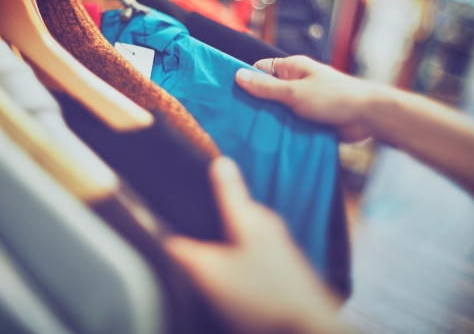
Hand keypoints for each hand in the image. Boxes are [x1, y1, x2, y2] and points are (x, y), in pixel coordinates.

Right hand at [165, 157, 358, 333]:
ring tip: (211, 260)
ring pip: (244, 232)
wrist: (309, 328)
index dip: (215, 171)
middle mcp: (267, 223)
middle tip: (191, 226)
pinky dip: (241, 257)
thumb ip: (183, 252)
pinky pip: (255, 250)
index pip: (227, 184)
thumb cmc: (261, 298)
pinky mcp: (287, 264)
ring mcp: (281, 243)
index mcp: (249, 217)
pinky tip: (234, 279)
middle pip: (233, 210)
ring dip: (227, 241)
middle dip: (213, 215)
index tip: (210, 156)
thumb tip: (165, 234)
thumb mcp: (209, 275)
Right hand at [235, 56, 376, 141]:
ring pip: (277, 111)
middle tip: (234, 119)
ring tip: (247, 133)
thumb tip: (238, 75)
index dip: (245, 79)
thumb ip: (266, 87)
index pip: (260, 70)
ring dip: (269, 121)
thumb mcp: (294, 92)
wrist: (367, 117)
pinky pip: (289, 125)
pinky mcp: (309, 120)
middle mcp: (296, 84)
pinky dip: (281, 132)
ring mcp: (302, 103)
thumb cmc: (334, 97)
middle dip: (254, 104)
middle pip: (267, 93)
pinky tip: (267, 142)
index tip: (228, 93)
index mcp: (292, 69)